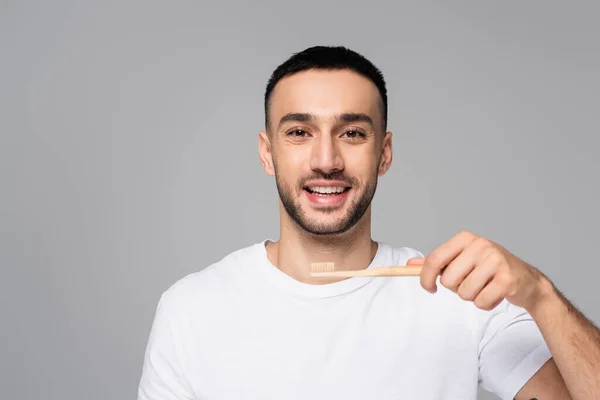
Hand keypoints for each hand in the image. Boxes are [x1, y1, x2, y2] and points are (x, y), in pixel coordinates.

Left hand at [406, 230, 549, 311]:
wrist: (526, 279)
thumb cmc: (488, 269)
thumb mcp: (461, 260)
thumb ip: (436, 262)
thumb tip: (410, 265)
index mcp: (465, 238)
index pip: (434, 260)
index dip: (425, 278)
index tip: (428, 288)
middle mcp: (480, 245)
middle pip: (448, 280)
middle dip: (456, 288)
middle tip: (471, 283)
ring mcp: (495, 261)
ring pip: (464, 293)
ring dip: (472, 297)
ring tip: (484, 287)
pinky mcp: (507, 279)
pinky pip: (481, 303)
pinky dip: (485, 304)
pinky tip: (495, 294)